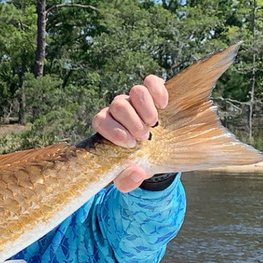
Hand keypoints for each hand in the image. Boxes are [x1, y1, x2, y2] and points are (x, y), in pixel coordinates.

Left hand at [92, 75, 167, 191]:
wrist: (160, 151)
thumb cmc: (140, 161)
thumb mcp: (131, 176)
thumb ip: (127, 181)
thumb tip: (135, 172)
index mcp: (108, 127)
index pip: (100, 119)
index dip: (113, 130)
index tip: (129, 144)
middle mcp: (119, 110)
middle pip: (118, 104)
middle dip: (132, 122)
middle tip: (145, 137)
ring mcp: (135, 99)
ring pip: (134, 91)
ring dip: (145, 109)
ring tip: (154, 124)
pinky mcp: (153, 91)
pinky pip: (151, 81)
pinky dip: (157, 91)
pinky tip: (163, 106)